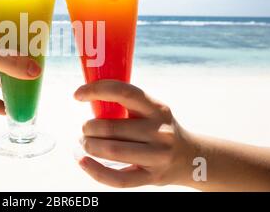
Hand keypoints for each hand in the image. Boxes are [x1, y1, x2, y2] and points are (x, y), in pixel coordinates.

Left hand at [74, 80, 194, 187]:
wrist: (191, 158)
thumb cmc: (160, 129)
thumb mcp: (153, 110)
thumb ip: (127, 103)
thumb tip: (88, 95)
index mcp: (157, 108)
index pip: (123, 92)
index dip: (96, 90)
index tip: (77, 94)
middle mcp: (160, 132)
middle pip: (111, 128)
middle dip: (89, 128)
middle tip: (85, 129)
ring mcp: (158, 157)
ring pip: (112, 151)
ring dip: (89, 146)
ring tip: (85, 143)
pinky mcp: (152, 178)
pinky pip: (118, 179)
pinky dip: (94, 170)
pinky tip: (83, 161)